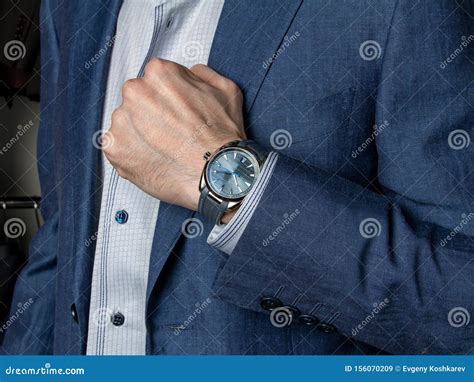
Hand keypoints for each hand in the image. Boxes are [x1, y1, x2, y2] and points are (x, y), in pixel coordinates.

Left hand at [103, 58, 245, 211]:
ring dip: (141, 134)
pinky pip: (119, 147)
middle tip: (172, 133)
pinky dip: (133, 154)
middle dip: (151, 114)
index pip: (155, 80)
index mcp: (159, 74)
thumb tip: (190, 74)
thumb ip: (201, 75)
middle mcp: (135, 92)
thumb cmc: (221, 136)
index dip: (168, 98)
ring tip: (165, 149)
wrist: (216, 174)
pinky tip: (154, 159)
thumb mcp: (226, 90)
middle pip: (137, 100)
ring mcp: (122, 121)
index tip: (177, 113)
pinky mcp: (114, 148)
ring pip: (127, 123)